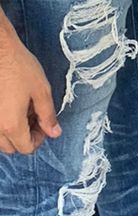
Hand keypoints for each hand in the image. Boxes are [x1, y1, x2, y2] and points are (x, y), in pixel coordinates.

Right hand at [0, 31, 60, 154]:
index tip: (44, 124)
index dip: (39, 139)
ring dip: (12, 131)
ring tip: (22, 109)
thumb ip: (48, 115)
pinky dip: (1, 123)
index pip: (26, 148)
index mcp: (11, 125)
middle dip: (25, 137)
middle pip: (11, 147)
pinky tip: (9, 104)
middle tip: (34, 117)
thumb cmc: (18, 66)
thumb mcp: (41, 91)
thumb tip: (55, 133)